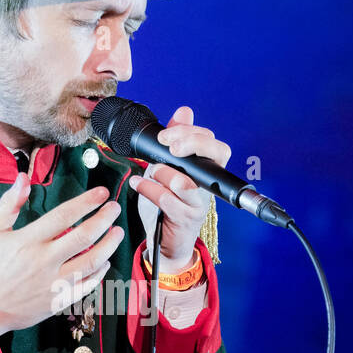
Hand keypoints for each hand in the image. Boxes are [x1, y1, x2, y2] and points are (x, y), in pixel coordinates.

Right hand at [0, 176, 124, 339]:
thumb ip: (9, 204)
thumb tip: (22, 178)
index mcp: (27, 241)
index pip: (64, 215)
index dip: (87, 202)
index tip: (102, 193)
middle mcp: (43, 261)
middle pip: (84, 236)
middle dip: (105, 219)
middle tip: (115, 208)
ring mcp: (53, 283)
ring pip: (92, 262)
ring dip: (109, 245)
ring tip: (118, 232)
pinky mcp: (58, 301)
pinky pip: (86, 286)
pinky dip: (99, 273)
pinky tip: (104, 262)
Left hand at [127, 106, 230, 269]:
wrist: (166, 241)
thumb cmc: (168, 204)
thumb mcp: (170, 167)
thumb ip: (178, 141)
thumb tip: (185, 111)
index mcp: (207, 171)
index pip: (215, 145)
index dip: (193, 134)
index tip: (167, 135)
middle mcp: (207, 186)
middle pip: (214, 155)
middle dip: (188, 143)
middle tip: (167, 145)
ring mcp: (198, 203)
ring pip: (184, 180)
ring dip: (161, 172)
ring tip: (148, 171)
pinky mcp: (185, 219)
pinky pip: (167, 200)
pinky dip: (148, 188)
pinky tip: (137, 184)